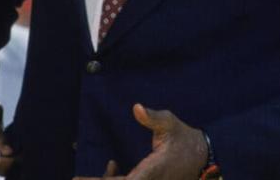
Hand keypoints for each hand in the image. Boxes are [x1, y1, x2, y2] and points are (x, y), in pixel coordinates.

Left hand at [73, 104, 207, 179]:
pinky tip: (111, 166)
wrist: (203, 157)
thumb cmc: (184, 138)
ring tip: (83, 176)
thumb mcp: (170, 123)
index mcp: (153, 170)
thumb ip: (153, 117)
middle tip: (76, 179)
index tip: (79, 179)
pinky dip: (115, 179)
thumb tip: (137, 107)